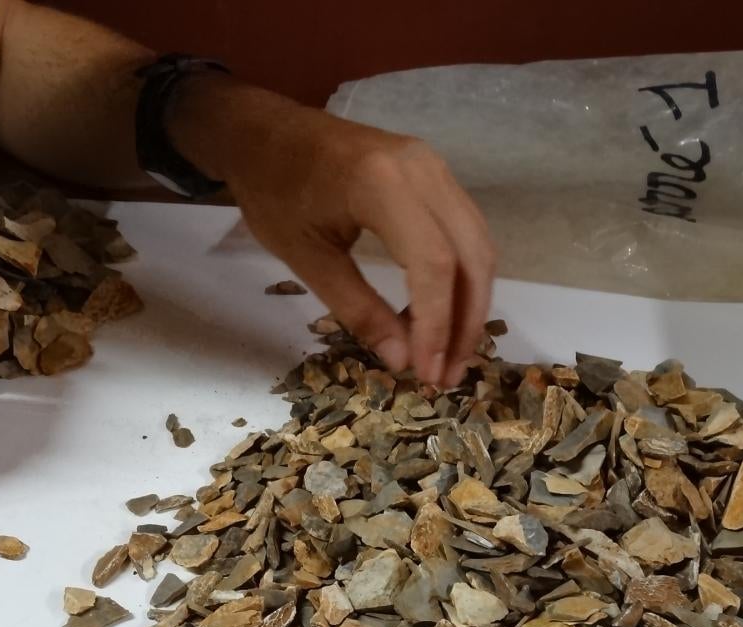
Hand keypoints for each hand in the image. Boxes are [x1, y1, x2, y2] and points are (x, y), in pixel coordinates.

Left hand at [172, 80, 495, 385]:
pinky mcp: (434, 173)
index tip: (427, 373)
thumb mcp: (307, 259)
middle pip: (470, 255)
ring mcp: (433, 166)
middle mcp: (421, 169)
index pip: (432, 264)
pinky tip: (439, 315)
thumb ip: (358, 309)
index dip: (436, 325)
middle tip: (447, 376)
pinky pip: (464, 230)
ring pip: (477, 243)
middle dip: (465, 323)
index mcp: (381, 185)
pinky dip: (460, 277)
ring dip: (470, 304)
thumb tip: (403, 360)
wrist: (265, 133)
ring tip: (447, 355)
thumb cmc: (273, 192)